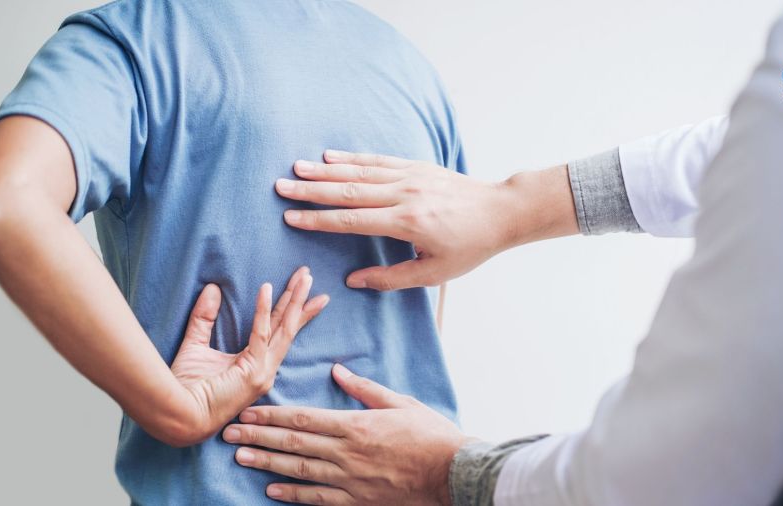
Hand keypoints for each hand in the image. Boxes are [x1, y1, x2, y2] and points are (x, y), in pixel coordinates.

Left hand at [170, 266, 328, 444]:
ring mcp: (263, 372)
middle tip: (309, 275)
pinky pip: (261, 334)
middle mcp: (265, 369)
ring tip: (304, 277)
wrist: (178, 415)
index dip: (291, 310)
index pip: (279, 332)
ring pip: (284, 329)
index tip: (302, 289)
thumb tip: (212, 289)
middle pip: (288, 327)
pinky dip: (263, 310)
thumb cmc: (184, 388)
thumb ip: (204, 318)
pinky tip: (266, 288)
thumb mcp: (195, 345)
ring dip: (294, 300)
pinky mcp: (254, 372)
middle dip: (300, 300)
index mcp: (256, 366)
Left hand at [223, 364, 469, 504]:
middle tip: (229, 433)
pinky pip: (318, 498)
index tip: (248, 412)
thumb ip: (365, 388)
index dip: (272, 416)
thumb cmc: (430, 434)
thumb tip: (338, 370)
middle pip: (294, 444)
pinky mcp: (357, 500)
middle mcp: (347, 452)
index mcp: (356, 425)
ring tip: (240, 458)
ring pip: (300, 471)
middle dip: (259, 437)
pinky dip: (294, 495)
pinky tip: (271, 491)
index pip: (304, 419)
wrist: (452, 473)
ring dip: (267, 464)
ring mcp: (350, 479)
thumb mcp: (400, 402)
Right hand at [275, 151, 515, 290]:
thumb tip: (353, 281)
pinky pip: (379, 160)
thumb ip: (391, 278)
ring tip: (296, 168)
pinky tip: (331, 156)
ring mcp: (411, 177)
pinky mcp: (417, 166)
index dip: (320, 220)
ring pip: (360, 171)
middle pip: (349, 191)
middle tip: (281, 187)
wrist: (501, 212)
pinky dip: (353, 158)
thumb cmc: (469, 247)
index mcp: (408, 223)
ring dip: (326, 170)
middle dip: (312, 190)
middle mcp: (406, 195)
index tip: (292, 218)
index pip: (353, 221)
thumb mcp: (434, 273)